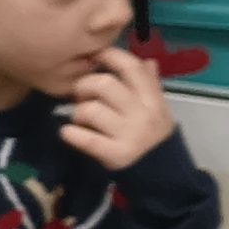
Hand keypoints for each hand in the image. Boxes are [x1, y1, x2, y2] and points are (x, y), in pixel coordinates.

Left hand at [56, 44, 176, 172]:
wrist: (160, 172)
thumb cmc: (151, 134)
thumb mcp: (156, 108)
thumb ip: (150, 84)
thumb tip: (148, 61)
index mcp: (152, 98)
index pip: (131, 67)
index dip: (109, 56)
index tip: (95, 57)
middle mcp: (143, 114)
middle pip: (105, 84)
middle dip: (85, 86)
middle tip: (80, 95)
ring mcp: (130, 135)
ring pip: (91, 110)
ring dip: (77, 113)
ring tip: (79, 119)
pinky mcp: (117, 155)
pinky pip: (86, 139)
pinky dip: (70, 133)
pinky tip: (67, 132)